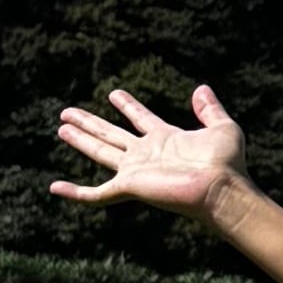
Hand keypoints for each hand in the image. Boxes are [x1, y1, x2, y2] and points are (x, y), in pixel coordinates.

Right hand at [53, 81, 245, 217]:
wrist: (222, 189)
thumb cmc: (227, 163)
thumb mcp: (223, 127)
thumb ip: (210, 109)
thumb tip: (201, 88)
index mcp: (165, 139)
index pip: (140, 119)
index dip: (128, 106)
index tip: (113, 94)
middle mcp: (146, 154)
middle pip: (111, 134)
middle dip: (90, 123)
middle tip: (67, 111)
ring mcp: (136, 171)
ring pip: (100, 153)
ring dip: (80, 140)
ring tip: (61, 127)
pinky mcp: (129, 187)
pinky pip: (96, 194)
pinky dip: (75, 193)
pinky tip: (55, 187)